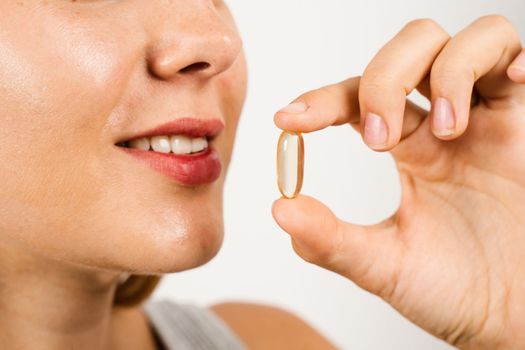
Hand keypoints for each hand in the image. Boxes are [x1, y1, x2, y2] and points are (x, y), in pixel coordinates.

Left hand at [272, 16, 524, 348]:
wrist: (514, 318)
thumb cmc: (454, 291)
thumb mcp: (382, 266)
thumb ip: (330, 240)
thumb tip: (278, 208)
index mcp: (405, 148)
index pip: (356, 97)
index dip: (321, 100)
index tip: (289, 121)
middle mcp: (441, 125)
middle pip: (407, 50)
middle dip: (384, 80)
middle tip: (380, 140)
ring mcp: (487, 119)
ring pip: (462, 41)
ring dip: (444, 73)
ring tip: (445, 132)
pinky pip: (519, 59)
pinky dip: (505, 59)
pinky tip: (503, 87)